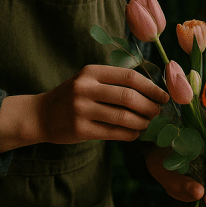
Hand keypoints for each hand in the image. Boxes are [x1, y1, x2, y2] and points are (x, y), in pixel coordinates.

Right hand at [0, 65, 168, 151]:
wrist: (41, 115)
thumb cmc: (73, 97)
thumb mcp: (89, 80)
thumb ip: (114, 82)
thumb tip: (153, 92)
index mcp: (91, 71)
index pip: (129, 77)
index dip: (151, 87)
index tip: (164, 97)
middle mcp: (85, 88)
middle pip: (128, 97)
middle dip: (149, 107)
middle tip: (158, 113)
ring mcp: (81, 109)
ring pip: (122, 117)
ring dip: (141, 123)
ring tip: (148, 124)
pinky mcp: (79, 129)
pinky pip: (112, 133)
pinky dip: (129, 134)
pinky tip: (135, 134)